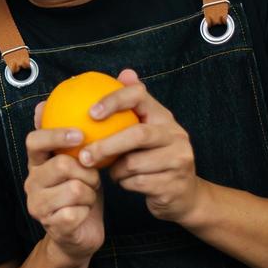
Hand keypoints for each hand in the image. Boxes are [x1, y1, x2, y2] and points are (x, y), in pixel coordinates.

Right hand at [25, 101, 105, 261]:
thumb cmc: (80, 191)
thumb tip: (43, 102)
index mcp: (36, 164)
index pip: (35, 141)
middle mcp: (32, 182)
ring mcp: (39, 206)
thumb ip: (63, 136)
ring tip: (88, 196)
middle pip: (62, 164)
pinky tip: (84, 214)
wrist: (79, 235)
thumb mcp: (75, 161)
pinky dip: (88, 211)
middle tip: (92, 178)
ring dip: (90, 192)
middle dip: (86, 170)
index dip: (56, 135)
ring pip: (75, 188)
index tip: (79, 135)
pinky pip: (78, 211)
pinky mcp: (52, 226)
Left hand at [85, 68, 204, 222]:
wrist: (184, 195)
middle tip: (83, 155)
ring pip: (134, 163)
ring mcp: (178, 159)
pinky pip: (137, 183)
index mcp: (164, 117)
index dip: (114, 100)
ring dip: (115, 170)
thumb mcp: (144, 132)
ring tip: (112, 171)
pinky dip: (124, 183)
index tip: (90, 113)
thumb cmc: (153, 159)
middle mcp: (175, 134)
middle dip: (107, 145)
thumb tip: (125, 72)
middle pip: (137, 134)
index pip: (139, 96)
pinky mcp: (175, 183)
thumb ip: (131, 109)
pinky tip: (124, 182)